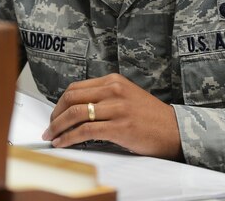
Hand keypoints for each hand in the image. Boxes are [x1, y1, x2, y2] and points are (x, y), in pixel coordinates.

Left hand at [42, 73, 182, 159]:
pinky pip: (85, 131)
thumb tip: (77, 109)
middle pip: (71, 98)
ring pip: (75, 113)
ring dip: (58, 127)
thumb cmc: (150, 117)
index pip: (76, 88)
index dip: (59, 103)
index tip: (54, 115)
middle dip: (55, 114)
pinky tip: (63, 142)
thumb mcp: (126, 96)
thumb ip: (104, 97)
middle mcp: (113, 90)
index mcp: (113, 81)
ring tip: (52, 136)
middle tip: (49, 127)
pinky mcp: (119, 126)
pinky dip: (69, 137)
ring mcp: (116, 108)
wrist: (175, 130)